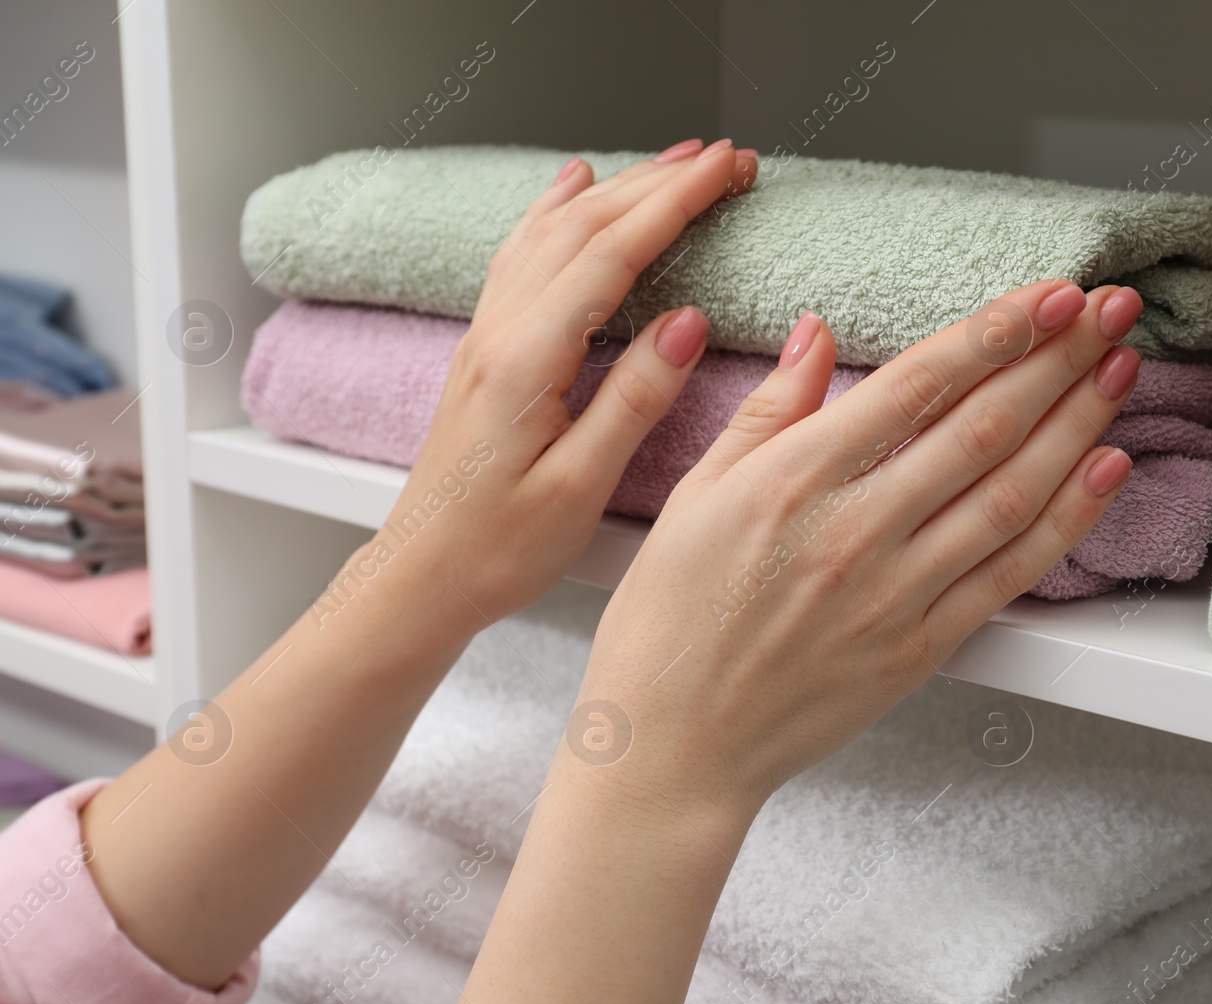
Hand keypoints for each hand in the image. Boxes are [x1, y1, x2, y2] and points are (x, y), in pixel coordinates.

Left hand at [77, 138, 758, 994]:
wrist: (422, 575)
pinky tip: (570, 189)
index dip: (676, 203)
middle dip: (659, 182)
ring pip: (554, 232)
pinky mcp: (487, 350)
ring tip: (670, 162)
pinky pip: (523, 255)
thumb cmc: (497, 548)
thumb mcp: (579, 487)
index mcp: (528, 360)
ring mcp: (488, 335)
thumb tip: (685, 324)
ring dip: (617, 188)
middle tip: (723, 158)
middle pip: (585, 226)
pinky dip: (555, 211)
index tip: (728, 170)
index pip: (612, 253)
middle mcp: (502, 333)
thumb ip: (633, 400)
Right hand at [570, 278, 1143, 820]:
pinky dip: (1068, 519)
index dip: (995, 332)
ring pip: (1012, 493)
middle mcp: (855, 532)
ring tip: (1119, 367)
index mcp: (793, 482)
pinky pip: (1011, 573)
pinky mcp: (921, 648)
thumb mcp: (695, 497)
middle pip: (983, 428)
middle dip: (1057, 358)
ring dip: (1077, 424)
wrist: (673, 746)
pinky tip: (1105, 469)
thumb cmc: (668, 624)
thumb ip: (767, 411)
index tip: (1047, 293)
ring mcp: (896, 594)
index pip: (918, 386)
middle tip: (1111, 308)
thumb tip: (815, 334)